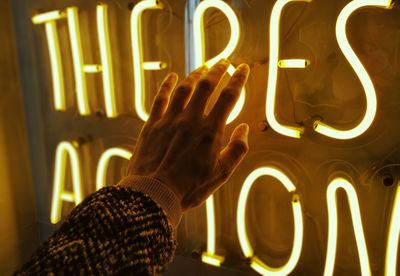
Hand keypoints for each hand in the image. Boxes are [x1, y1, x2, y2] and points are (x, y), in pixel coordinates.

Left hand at [127, 59, 249, 210]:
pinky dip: (166, 85)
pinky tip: (172, 76)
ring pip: (184, 88)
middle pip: (207, 85)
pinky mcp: (152, 124)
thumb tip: (244, 127)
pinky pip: (160, 98)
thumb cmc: (190, 187)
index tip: (242, 68)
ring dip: (195, 74)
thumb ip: (237, 149)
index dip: (237, 80)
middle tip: (224, 61)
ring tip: (204, 67)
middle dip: (217, 70)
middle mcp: (191, 119)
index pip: (229, 97)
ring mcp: (170, 119)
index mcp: (210, 130)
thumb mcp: (221, 174)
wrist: (154, 194)